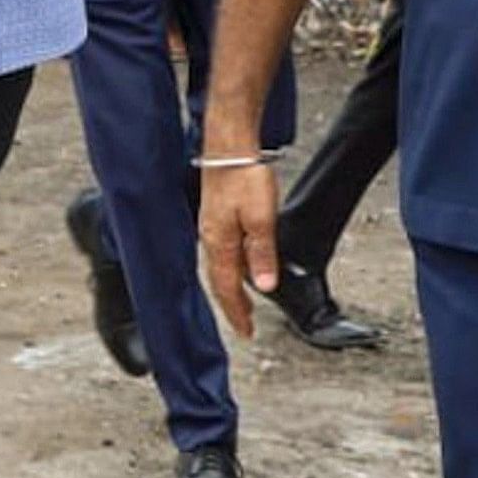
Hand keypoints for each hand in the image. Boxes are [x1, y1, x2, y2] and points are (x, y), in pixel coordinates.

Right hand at [200, 158, 284, 338]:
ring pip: (221, 267)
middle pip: (221, 282)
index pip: (228, 289)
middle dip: (233, 305)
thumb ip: (263, 254)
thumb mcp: (261, 219)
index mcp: (220, 244)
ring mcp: (211, 227)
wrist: (229, 146)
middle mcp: (211, 239)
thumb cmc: (242, 176)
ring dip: (232, 287)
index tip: (246, 331)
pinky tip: (241, 264)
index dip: (238, 313)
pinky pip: (222, 252)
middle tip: (244, 323)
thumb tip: (266, 285)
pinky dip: (231, 267)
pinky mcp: (215, 216)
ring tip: (244, 300)